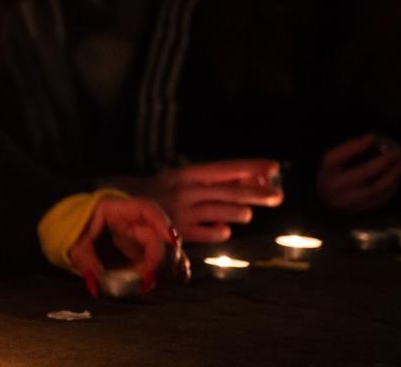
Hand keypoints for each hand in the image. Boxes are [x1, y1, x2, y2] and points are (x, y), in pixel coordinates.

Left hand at [68, 197, 188, 296]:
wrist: (71, 232)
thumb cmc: (73, 231)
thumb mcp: (73, 242)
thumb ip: (84, 258)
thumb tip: (96, 280)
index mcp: (117, 209)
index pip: (146, 209)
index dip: (161, 222)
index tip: (170, 241)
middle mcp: (135, 221)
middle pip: (159, 233)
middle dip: (164, 254)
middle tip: (153, 276)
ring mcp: (141, 236)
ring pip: (167, 246)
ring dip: (173, 262)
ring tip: (173, 279)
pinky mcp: (142, 251)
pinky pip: (163, 257)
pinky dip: (172, 267)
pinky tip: (179, 278)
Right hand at [116, 160, 282, 242]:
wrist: (122, 209)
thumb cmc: (158, 192)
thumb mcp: (180, 179)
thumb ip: (210, 180)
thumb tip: (248, 177)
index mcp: (185, 173)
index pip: (224, 168)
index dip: (249, 167)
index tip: (273, 166)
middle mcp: (186, 190)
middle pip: (231, 190)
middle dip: (258, 193)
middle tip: (278, 195)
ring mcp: (184, 212)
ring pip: (227, 212)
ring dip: (241, 213)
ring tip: (244, 212)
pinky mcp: (182, 234)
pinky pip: (216, 233)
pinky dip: (223, 230)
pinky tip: (220, 228)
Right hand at [317, 133, 400, 214]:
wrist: (327, 202)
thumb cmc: (333, 176)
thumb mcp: (333, 160)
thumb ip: (349, 148)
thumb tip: (372, 138)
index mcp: (326, 173)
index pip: (336, 158)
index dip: (355, 146)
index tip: (372, 136)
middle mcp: (335, 188)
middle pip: (363, 173)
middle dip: (383, 160)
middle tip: (397, 150)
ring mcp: (349, 202)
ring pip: (377, 188)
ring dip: (394, 174)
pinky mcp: (361, 210)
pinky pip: (382, 198)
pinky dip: (393, 186)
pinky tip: (398, 176)